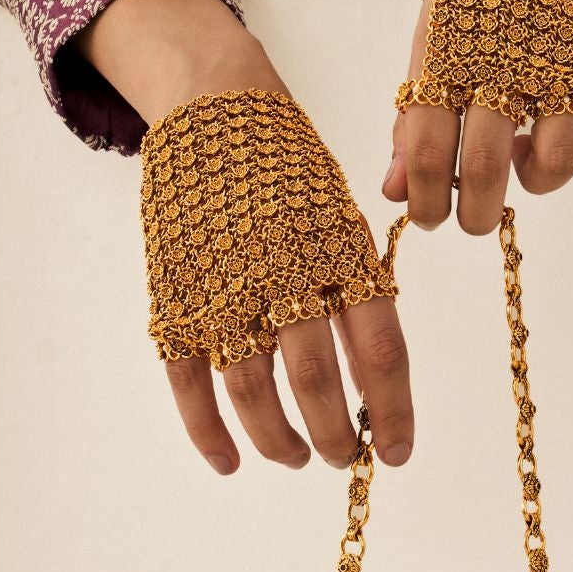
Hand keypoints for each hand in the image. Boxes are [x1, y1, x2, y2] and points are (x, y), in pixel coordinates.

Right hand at [85, 0, 415, 478]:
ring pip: (253, 391)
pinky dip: (208, 432)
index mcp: (339, 254)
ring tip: (299, 458)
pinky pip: (189, 380)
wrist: (214, 109)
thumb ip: (358, 288)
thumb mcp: (342, 218)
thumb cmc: (291, 173)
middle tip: (344, 458)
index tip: (398, 454)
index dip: (394, 411)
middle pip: (316, 380)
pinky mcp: (174, 296)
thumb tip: (378, 375)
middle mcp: (284, 273)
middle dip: (335, 435)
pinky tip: (230, 462)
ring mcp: (223, 286)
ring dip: (279, 440)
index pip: (379, 351)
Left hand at [381, 0, 572, 234]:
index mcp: (450, 55)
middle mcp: (506, 61)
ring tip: (522, 167)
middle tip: (474, 220)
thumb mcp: (432, 42)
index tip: (428, 219)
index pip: (426, 151)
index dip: (424, 202)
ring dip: (537, 183)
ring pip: (558, 161)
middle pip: (486, 168)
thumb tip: (393, 194)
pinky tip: (558, 133)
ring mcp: (564, 62)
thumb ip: (413, 119)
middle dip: (476, 215)